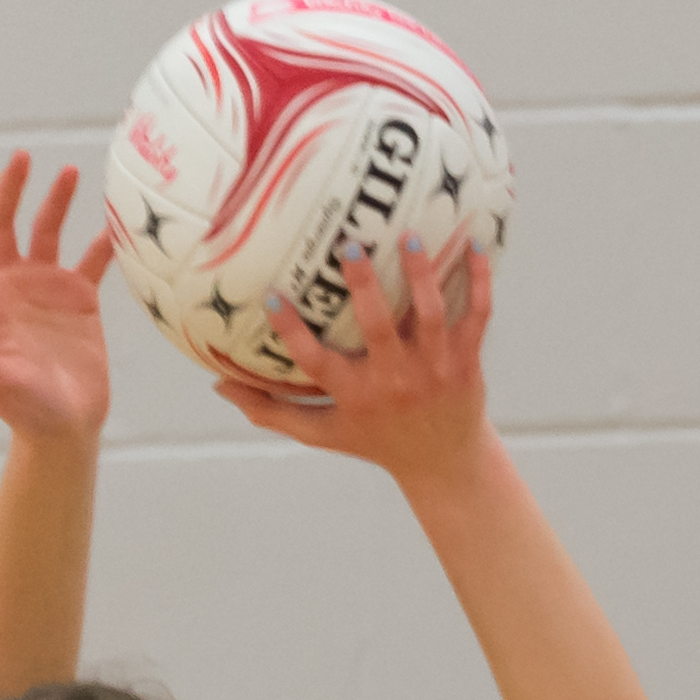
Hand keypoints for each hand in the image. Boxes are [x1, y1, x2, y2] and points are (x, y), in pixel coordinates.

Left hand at [0, 152, 114, 445]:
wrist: (66, 426)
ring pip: (46, 233)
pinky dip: (104, 241)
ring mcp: (44, 289)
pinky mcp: (79, 299)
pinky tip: (119, 221)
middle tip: (22, 158)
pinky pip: (91, 260)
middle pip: (2, 228)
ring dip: (55, 202)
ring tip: (70, 172)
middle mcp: (9, 288)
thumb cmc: (27, 411)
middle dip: (10, 192)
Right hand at [219, 241, 494, 482]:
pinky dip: (480, 283)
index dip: (292, 333)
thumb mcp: (323, 433)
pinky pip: (477, 317)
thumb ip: (273, 411)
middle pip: (378, 330)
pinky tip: (477, 246)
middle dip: (365, 288)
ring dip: (421, 276)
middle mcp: (395, 381)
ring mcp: (435, 369)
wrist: (446, 463)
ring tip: (409, 236)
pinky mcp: (467, 361)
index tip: (273, 296)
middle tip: (350, 247)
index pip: (316, 363)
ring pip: (431, 317)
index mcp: (356, 395)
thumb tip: (219, 386)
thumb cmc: (377, 441)